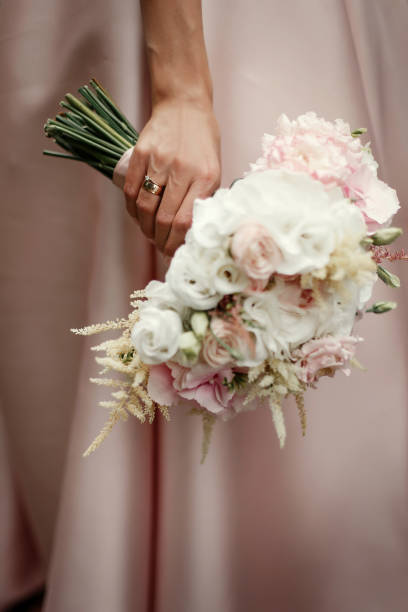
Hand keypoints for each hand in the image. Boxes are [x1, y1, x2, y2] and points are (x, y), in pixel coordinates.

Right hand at [123, 97, 220, 255]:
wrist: (185, 105)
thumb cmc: (203, 142)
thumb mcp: (213, 170)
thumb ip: (202, 199)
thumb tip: (187, 235)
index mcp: (205, 177)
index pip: (185, 222)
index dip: (175, 243)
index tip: (173, 253)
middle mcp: (182, 169)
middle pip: (163, 218)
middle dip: (159, 240)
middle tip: (160, 247)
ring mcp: (159, 160)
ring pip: (145, 207)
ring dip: (145, 228)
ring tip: (150, 234)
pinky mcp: (141, 152)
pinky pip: (131, 190)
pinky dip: (132, 210)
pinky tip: (138, 217)